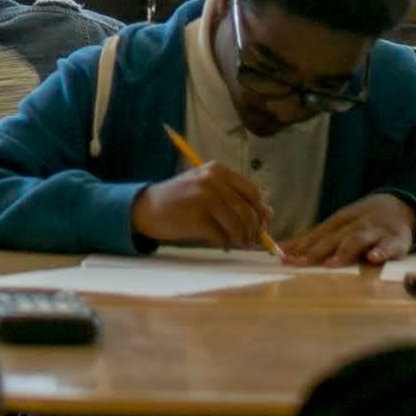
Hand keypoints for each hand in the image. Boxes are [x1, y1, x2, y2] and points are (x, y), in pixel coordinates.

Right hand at [129, 163, 273, 250]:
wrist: (147, 208)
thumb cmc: (181, 200)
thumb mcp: (208, 191)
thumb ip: (235, 198)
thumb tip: (268, 214)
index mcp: (218, 170)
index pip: (252, 192)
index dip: (259, 212)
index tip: (260, 226)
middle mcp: (212, 180)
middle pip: (246, 209)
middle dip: (253, 229)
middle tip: (252, 241)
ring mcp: (203, 197)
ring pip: (237, 224)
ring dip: (242, 239)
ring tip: (239, 244)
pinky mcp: (195, 216)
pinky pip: (221, 235)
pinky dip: (225, 244)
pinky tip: (223, 245)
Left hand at [283, 193, 415, 267]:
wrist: (400, 207)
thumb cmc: (362, 222)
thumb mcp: (339, 226)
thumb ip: (314, 239)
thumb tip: (283, 249)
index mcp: (339, 221)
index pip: (317, 234)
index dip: (300, 246)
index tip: (284, 257)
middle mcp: (355, 225)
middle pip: (333, 238)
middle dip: (314, 251)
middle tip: (299, 264)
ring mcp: (375, 231)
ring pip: (357, 240)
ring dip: (343, 252)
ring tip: (330, 265)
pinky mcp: (396, 240)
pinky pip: (388, 246)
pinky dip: (381, 252)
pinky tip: (373, 258)